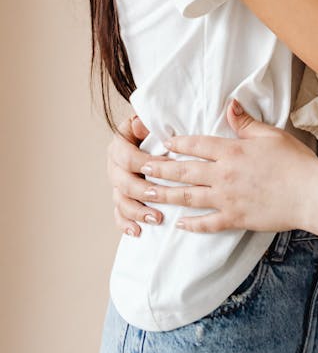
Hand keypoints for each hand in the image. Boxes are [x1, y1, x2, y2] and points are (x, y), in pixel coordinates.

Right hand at [108, 114, 162, 236]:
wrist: (149, 136)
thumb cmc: (154, 128)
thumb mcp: (150, 120)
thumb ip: (145, 122)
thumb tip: (139, 125)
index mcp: (119, 145)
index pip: (127, 156)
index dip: (145, 162)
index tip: (168, 165)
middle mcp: (114, 165)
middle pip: (123, 182)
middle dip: (142, 191)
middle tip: (161, 196)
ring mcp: (116, 184)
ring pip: (121, 201)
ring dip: (137, 212)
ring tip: (156, 219)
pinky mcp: (121, 198)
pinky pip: (119, 214)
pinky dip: (126, 224)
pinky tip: (137, 232)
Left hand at [137, 101, 317, 233]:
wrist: (310, 194)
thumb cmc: (294, 161)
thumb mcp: (270, 135)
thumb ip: (246, 123)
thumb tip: (230, 105)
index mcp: (232, 151)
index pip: (197, 145)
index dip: (179, 143)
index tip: (165, 143)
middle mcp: (224, 175)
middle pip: (186, 171)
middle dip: (162, 169)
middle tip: (144, 168)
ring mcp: (228, 199)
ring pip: (190, 197)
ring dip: (167, 195)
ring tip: (149, 193)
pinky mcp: (235, 219)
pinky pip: (208, 223)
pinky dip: (191, 225)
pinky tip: (179, 223)